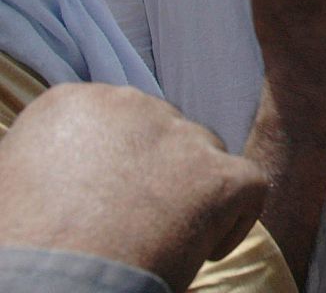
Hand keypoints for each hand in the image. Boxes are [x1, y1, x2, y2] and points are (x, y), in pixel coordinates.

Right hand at [0, 84, 265, 292]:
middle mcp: (129, 103)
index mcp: (71, 103)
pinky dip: (235, 219)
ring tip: (162, 241)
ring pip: (205, 152)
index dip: (116, 163)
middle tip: (137, 223)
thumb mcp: (18, 182)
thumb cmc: (24, 246)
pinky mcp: (219, 175)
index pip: (115, 119)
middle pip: (163, 131)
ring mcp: (180, 135)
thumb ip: (59, 155)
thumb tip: (84, 167)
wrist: (47, 283)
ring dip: (193, 191)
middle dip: (158, 173)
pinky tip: (204, 251)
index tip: (102, 201)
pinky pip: (249, 184)